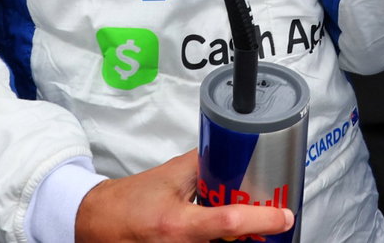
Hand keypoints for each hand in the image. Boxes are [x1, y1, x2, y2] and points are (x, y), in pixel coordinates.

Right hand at [75, 151, 292, 242]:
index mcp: (178, 224)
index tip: (285, 215)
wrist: (98, 224)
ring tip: (248, 224)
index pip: (230, 223)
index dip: (262, 220)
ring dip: (240, 240)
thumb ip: (202, 162)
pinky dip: (222, 242)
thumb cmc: (129, 202)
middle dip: (256, 233)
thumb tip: (233, 149)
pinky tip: (223, 233)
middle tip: (269, 218)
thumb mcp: (169, 175)